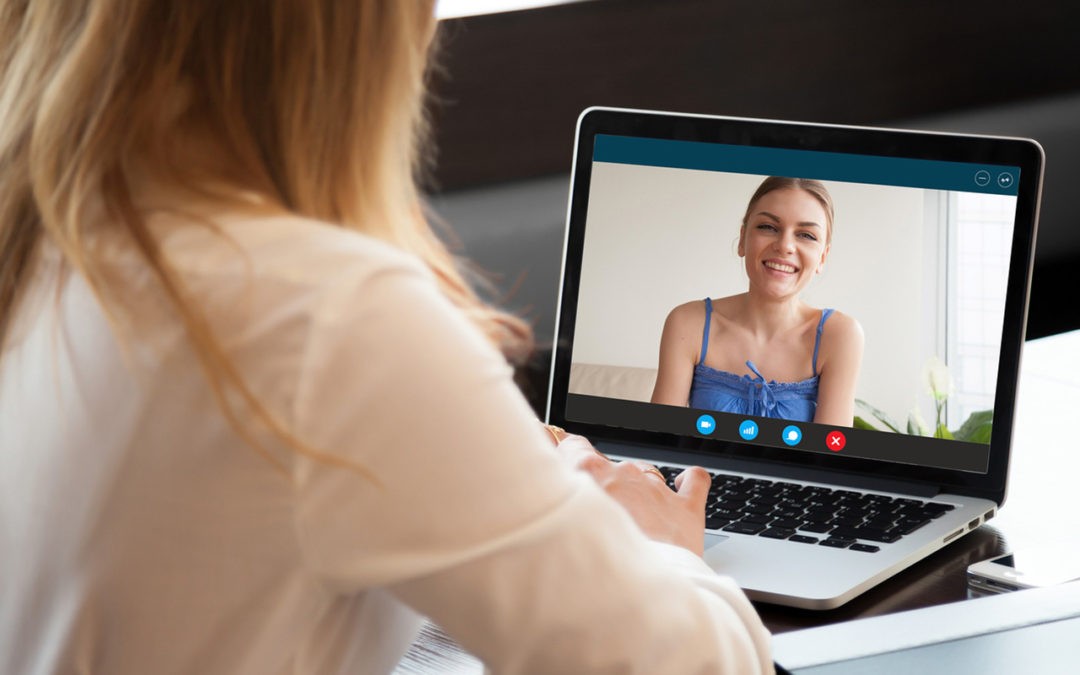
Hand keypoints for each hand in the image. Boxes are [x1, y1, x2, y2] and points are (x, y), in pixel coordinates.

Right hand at [553, 433, 710, 555]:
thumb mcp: (556, 525)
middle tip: (594, 515)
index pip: (571, 445)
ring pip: (643, 475)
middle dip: (601, 486)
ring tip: (630, 524)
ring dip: (636, 492)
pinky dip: (688, 480)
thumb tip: (540, 485)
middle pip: (607, 466)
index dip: (566, 454)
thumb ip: (553, 498)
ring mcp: (655, 488)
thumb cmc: (591, 564)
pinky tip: (681, 483)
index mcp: (588, 471)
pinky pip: (693, 480)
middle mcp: (623, 473)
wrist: (635, 596)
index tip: (561, 463)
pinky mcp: (685, 507)